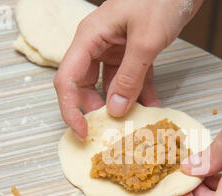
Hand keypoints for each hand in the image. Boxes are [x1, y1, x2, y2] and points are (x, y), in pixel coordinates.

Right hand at [54, 0, 202, 138]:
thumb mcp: (145, 40)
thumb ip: (129, 76)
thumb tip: (114, 109)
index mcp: (89, 38)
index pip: (67, 79)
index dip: (70, 109)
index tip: (83, 132)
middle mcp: (98, 44)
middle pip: (87, 86)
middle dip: (98, 110)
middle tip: (113, 130)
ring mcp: (117, 49)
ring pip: (112, 85)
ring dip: (123, 104)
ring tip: (136, 123)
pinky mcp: (135, 51)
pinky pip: (134, 78)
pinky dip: (143, 93)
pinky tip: (154, 108)